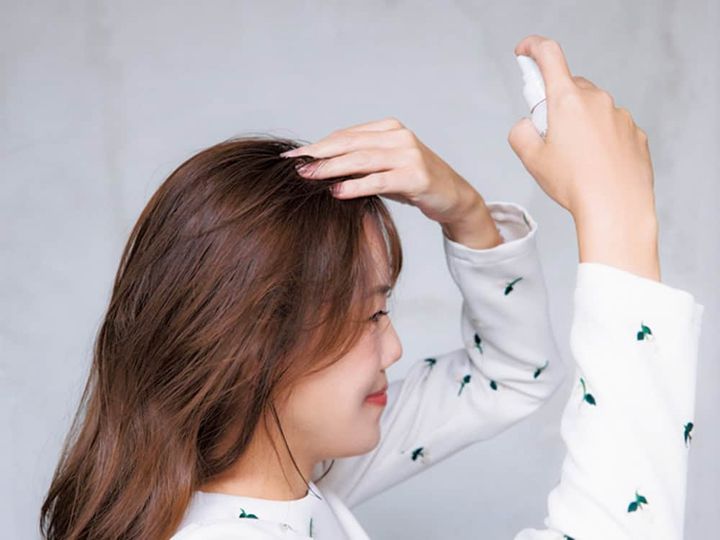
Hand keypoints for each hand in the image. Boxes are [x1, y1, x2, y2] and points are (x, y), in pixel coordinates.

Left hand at [279, 117, 485, 226]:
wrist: (453, 197)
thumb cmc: (414, 183)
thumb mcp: (384, 168)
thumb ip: (358, 162)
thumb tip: (319, 166)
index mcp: (390, 128)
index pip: (346, 135)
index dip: (319, 145)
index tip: (294, 155)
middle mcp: (399, 137)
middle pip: (349, 144)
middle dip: (319, 155)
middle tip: (294, 165)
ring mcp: (409, 154)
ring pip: (360, 160)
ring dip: (331, 169)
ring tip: (308, 177)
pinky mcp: (415, 176)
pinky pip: (378, 181)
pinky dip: (355, 186)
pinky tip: (336, 192)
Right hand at [507, 35, 659, 279]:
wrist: (616, 208)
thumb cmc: (575, 184)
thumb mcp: (530, 159)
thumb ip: (519, 132)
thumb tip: (526, 125)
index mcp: (567, 100)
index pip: (549, 55)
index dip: (533, 48)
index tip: (525, 52)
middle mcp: (596, 100)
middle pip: (570, 87)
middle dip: (557, 103)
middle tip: (549, 136)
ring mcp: (620, 116)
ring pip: (592, 109)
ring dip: (580, 124)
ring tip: (576, 161)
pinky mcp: (635, 133)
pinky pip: (612, 128)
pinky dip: (600, 140)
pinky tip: (596, 167)